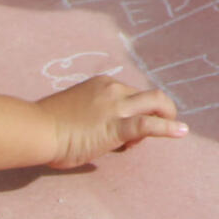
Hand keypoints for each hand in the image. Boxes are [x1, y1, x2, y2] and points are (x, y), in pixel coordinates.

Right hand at [39, 76, 184, 166]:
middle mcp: (112, 90)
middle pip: (148, 96)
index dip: (135, 111)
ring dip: (168, 116)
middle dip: (159, 110)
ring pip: (156, 103)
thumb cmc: (46, 125)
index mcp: (101, 85)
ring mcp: (115, 107)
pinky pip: (149, 125)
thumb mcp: (72, 111)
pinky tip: (182, 132)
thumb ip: (87, 116)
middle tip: (159, 125)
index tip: (126, 133)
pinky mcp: (116, 127)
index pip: (130, 94)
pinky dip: (169, 127)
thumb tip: (92, 134)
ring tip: (177, 128)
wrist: (36, 131)